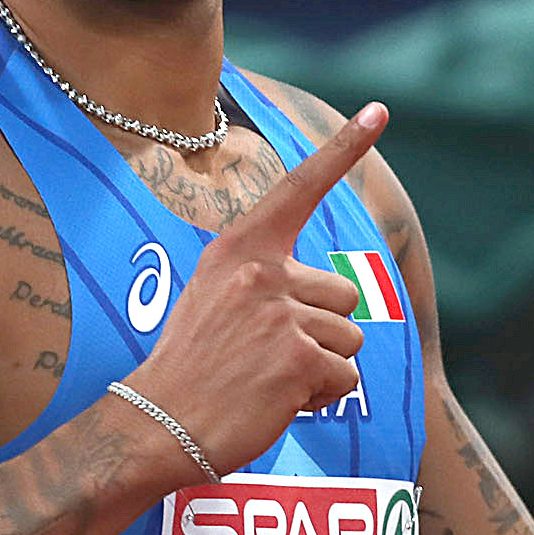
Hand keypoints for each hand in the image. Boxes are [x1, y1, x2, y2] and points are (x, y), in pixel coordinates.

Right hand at [127, 105, 386, 476]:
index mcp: (240, 249)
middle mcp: (262, 272)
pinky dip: (321, 399)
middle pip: (344, 293)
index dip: (343, 149)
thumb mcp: (214, 296)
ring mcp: (280, 314)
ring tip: (267, 380)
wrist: (155, 423)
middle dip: (322, 331)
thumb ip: (264, 279)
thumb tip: (332, 292)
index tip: (379, 111)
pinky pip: (345, 379)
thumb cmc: (189, 367)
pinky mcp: (297, 359)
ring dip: (322, 368)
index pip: (299, 189)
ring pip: (349, 339)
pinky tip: (277, 402)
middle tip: (267, 356)